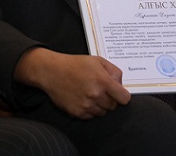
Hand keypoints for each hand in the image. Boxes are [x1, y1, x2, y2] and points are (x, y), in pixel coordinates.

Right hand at [15, 49, 130, 118]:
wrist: (51, 71)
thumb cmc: (73, 64)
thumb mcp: (97, 60)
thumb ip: (114, 71)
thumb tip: (120, 84)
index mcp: (103, 81)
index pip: (124, 98)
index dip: (122, 95)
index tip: (119, 94)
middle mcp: (96, 95)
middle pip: (114, 106)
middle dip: (110, 98)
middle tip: (100, 89)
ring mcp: (86, 105)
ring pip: (103, 112)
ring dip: (99, 105)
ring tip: (89, 92)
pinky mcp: (78, 113)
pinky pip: (91, 116)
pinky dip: (89, 109)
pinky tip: (82, 98)